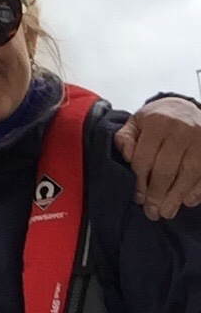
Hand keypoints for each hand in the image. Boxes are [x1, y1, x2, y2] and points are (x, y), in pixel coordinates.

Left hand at [114, 96, 200, 219]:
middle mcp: (181, 131)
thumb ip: (126, 137)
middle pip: (167, 169)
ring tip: (166, 213)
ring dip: (176, 197)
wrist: (185, 107)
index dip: (139, 181)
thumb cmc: (157, 119)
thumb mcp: (136, 122)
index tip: (137, 198)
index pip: (144, 157)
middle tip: (151, 212)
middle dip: (157, 194)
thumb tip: (126, 156)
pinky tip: (186, 202)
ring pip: (189, 175)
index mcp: (157, 123)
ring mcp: (200, 141)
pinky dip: (197, 191)